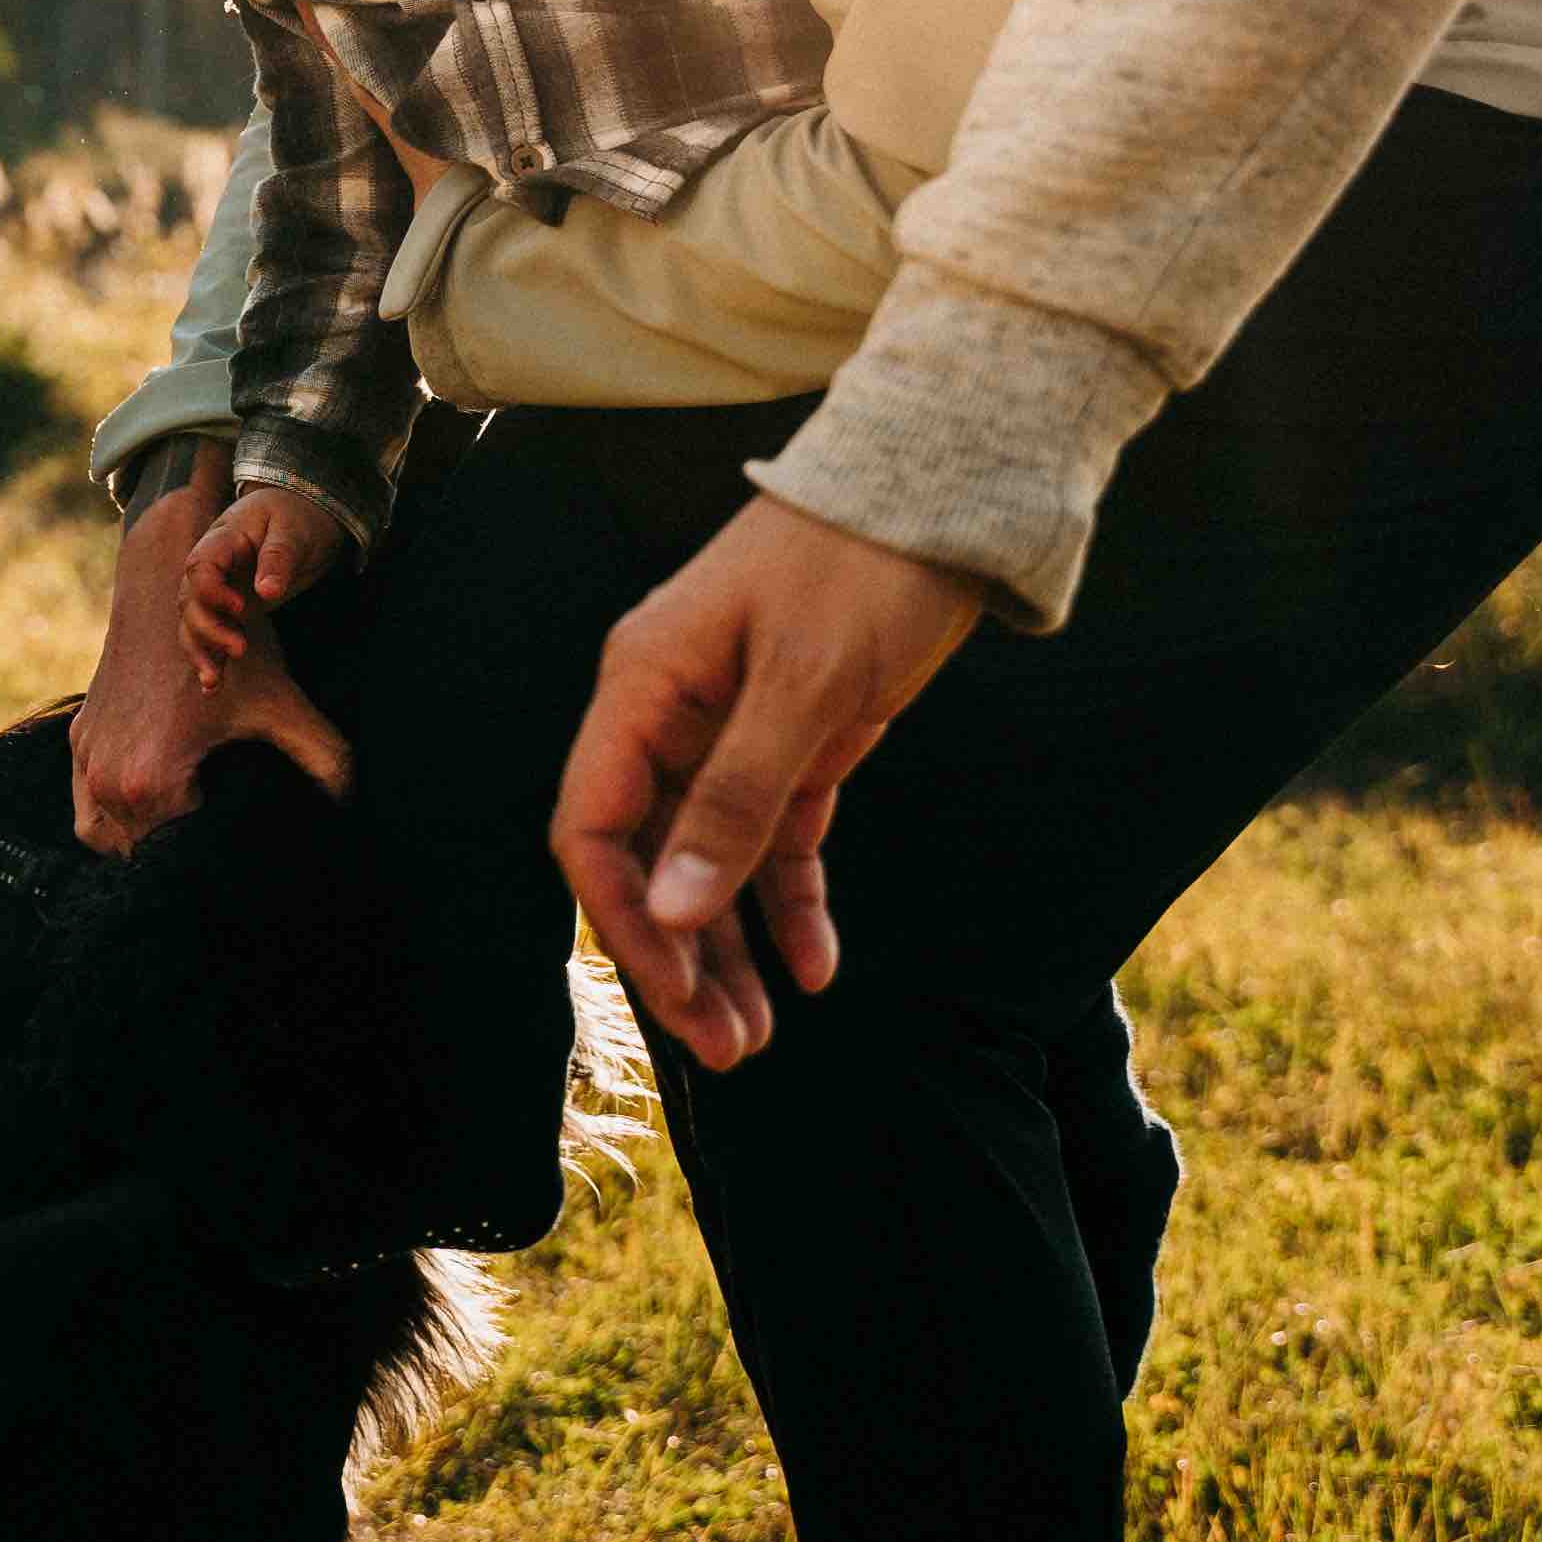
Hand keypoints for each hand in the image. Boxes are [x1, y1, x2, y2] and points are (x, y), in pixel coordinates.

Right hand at [76, 476, 354, 848]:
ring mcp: (86, 761)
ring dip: (137, 840)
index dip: (208, 858)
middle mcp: (108, 779)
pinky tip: (147, 808)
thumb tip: (351, 803)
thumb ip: (325, 758)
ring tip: (180, 830)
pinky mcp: (78, 742)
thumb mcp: (282, 706)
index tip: (234, 843)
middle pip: (139, 854)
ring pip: (103, 837)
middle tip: (212, 842)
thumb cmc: (228, 649)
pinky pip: (85, 806)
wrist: (168, 589)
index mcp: (152, 781)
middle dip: (174, 855)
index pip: (175, 857)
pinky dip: (110, 816)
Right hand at [179, 485, 351, 676]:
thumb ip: (279, 557)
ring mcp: (218, 590)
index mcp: (223, 539)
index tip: (242, 607)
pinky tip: (212, 687)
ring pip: (192, 622)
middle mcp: (212, 567)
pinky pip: (209, 634)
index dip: (212, 591)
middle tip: (240, 649)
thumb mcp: (294, 529)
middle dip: (208, 629)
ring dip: (201, 650)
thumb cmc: (297, 516)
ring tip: (214, 680)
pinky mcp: (229, 609)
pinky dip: (209, 658)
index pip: (199, 567)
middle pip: (189, 600)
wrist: (303, 514)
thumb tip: (267, 592)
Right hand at [548, 494, 983, 1070]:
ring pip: (710, 864)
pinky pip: (777, 841)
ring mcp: (731, 731)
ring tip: (761, 1036)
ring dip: (729, 949)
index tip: (676, 996)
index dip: (627, 921)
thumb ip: (736, 799)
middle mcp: (670, 716)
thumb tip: (672, 910)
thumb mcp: (804, 684)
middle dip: (680, 958)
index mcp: (643, 688)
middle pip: (649, 862)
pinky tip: (818, 968)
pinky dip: (790, 905)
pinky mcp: (798, 742)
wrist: (945, 492)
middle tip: (728, 1049)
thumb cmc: (862, 564)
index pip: (596, 830)